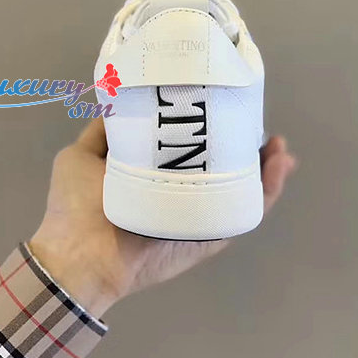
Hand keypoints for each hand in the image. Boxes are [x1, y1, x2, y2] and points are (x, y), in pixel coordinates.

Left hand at [30, 118, 296, 316]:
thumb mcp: (80, 156)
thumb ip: (102, 133)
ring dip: (266, 166)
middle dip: (246, 147)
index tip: (224, 105)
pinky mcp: (212, 235)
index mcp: (156, 176)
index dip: (210, 129)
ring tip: (279, 146)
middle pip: (223, 167)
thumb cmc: (76, 205)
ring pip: (241, 188)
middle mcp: (182, 195)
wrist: (80, 255)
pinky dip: (268, 191)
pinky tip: (281, 165)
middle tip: (259, 124)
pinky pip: (247, 213)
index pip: (192, 149)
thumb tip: (123, 103)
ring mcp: (199, 216)